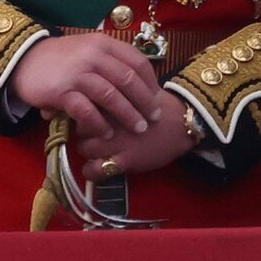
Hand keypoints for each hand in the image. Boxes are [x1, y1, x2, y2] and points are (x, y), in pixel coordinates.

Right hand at [9, 33, 163, 140]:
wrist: (24, 59)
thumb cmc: (62, 58)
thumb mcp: (88, 49)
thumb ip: (111, 60)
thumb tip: (139, 83)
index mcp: (103, 43)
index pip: (137, 62)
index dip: (150, 83)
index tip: (157, 99)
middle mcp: (93, 55)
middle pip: (128, 80)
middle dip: (145, 102)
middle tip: (154, 118)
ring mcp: (77, 73)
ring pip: (111, 96)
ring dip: (128, 115)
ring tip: (138, 129)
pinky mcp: (62, 91)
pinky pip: (87, 111)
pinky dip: (100, 124)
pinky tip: (107, 133)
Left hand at [77, 89, 200, 178]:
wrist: (181, 123)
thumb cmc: (157, 106)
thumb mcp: (135, 90)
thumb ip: (113, 92)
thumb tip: (93, 92)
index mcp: (112, 100)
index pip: (83, 106)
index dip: (84, 113)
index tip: (91, 117)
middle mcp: (110, 120)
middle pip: (80, 128)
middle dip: (86, 132)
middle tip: (96, 134)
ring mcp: (115, 141)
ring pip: (84, 148)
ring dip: (89, 150)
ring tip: (99, 151)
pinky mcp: (123, 160)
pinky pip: (94, 170)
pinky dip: (92, 171)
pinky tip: (98, 168)